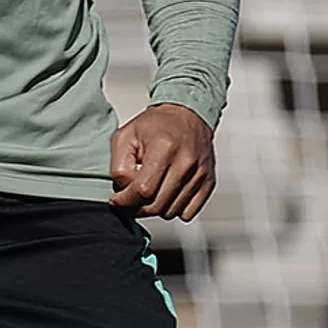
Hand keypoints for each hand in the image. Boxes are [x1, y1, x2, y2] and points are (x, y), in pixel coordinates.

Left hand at [109, 103, 214, 221]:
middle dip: (138, 208)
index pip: (143, 190)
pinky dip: (175, 209)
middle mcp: (186, 162)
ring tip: (150, 192)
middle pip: (157, 205)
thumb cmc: (157, 125)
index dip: (126, 201)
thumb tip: (124, 191)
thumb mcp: (126, 136)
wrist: (187, 114)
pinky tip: (167, 194)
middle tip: (131, 199)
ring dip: (156, 208)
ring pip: (171, 212)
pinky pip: (188, 213)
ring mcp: (200, 173)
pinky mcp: (209, 182)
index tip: (118, 200)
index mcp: (164, 148)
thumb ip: (119, 166)